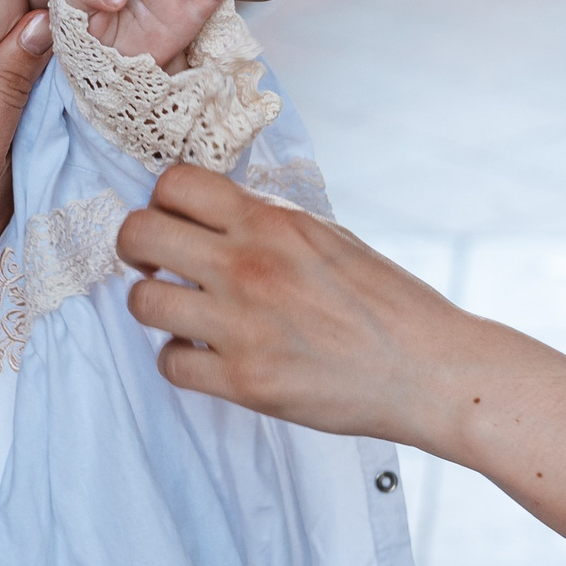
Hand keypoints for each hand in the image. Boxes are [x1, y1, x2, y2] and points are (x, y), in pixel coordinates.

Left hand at [117, 163, 463, 445]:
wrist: (427, 369)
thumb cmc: (384, 300)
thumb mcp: (326, 235)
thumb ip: (266, 220)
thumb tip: (211, 210)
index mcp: (271, 223)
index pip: (174, 183)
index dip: (164, 199)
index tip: (176, 219)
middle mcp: (249, 267)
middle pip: (139, 234)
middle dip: (138, 246)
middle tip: (158, 261)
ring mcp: (242, 327)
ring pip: (141, 301)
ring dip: (155, 304)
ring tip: (182, 311)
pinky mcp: (244, 382)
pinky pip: (170, 363)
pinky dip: (181, 359)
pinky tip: (207, 355)